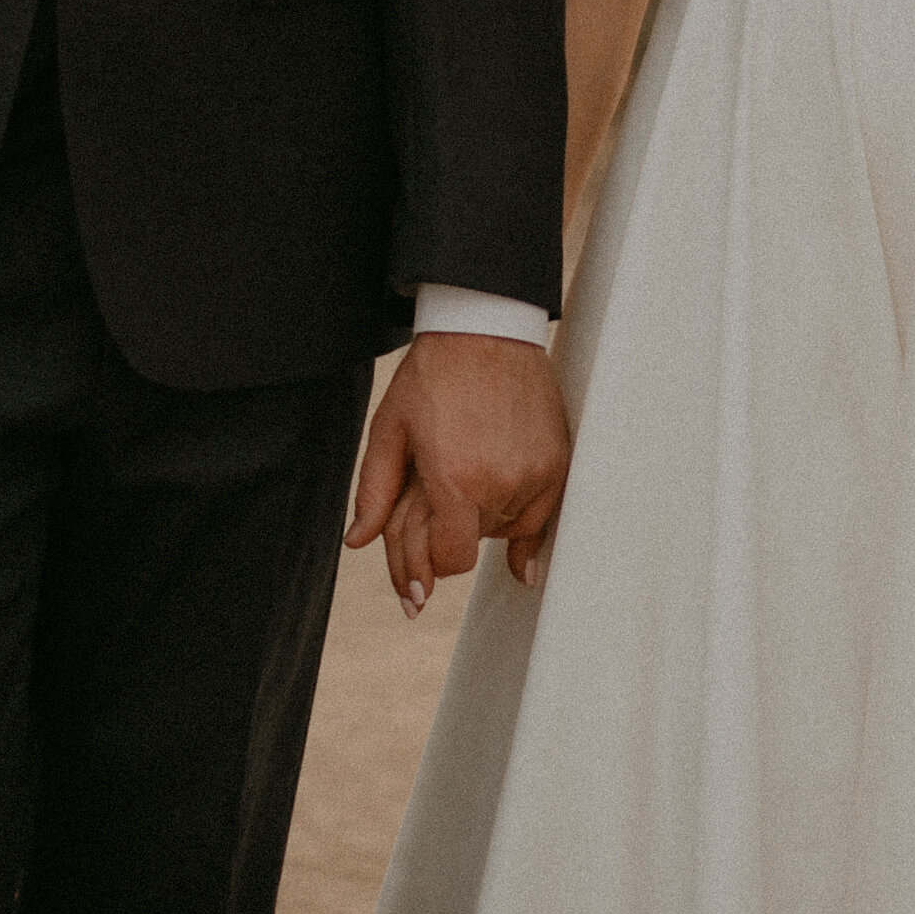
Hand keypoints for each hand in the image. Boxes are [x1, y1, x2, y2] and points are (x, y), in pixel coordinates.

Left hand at [345, 334, 568, 613]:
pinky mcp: (557, 462)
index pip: (450, 559)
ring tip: (463, 479)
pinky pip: (539, 516)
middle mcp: (501, 483)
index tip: (417, 584)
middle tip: (429, 527)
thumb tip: (357, 544)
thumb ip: (374, 493)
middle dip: (445, 538)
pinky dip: (520, 523)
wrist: (485, 328)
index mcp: (456, 480)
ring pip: (503, 530)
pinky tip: (520, 561)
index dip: (428, 569)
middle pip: (472, 545)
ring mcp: (535, 474)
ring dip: (480, 521)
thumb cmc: (432, 376)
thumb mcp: (389, 429)